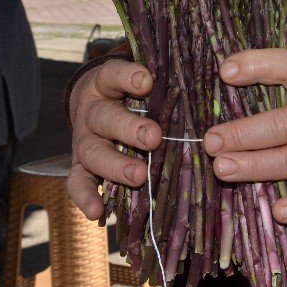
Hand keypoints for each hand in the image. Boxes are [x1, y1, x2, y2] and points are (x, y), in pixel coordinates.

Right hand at [67, 59, 162, 219]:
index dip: (127, 77)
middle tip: (154, 138)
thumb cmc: (128, 92)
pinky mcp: (80, 166)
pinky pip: (78, 182)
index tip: (148, 82)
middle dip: (130, 129)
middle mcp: (92, 112)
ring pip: (94, 152)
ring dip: (116, 165)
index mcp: (105, 84)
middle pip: (105, 118)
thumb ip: (161, 81)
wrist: (92, 103)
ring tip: (138, 175)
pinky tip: (97, 212)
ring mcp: (84, 140)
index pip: (113, 75)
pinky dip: (85, 197)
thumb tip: (209, 75)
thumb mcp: (139, 80)